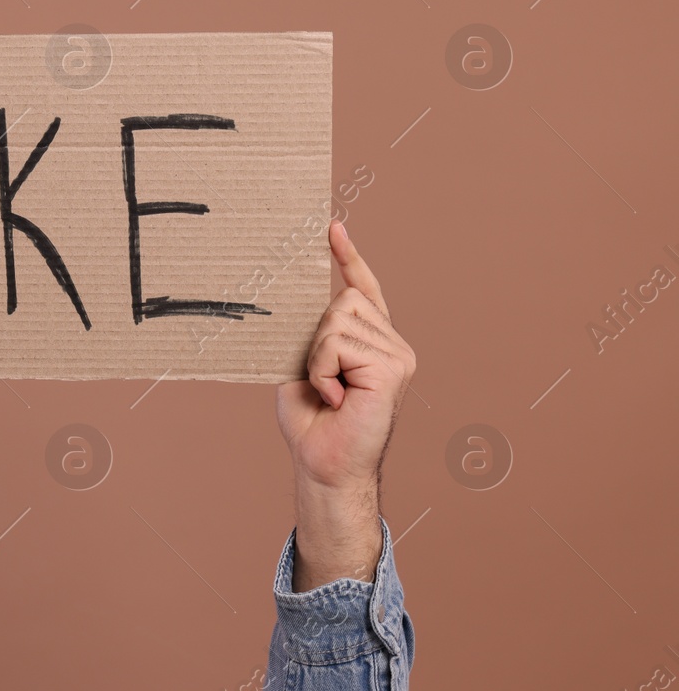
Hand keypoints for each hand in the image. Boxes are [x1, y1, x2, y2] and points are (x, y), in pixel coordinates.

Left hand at [277, 221, 415, 589]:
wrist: (324, 464)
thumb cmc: (311, 421)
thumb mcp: (301, 364)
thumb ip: (310, 332)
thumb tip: (293, 295)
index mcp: (370, 340)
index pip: (363, 288)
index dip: (348, 257)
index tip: (332, 226)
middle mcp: (391, 342)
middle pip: (341, 300)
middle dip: (315, 337)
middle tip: (320, 380)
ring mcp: (397, 352)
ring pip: (336, 320)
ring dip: (316, 358)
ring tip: (328, 392)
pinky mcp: (393, 365)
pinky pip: (338, 342)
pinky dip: (323, 370)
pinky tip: (336, 398)